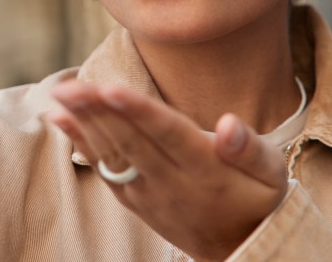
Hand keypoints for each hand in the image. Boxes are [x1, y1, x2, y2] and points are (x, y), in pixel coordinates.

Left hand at [50, 81, 287, 261]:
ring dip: (83, 124)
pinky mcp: (133, 200)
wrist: (240, 250)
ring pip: (112, 156)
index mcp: (207, 172)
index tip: (110, 88)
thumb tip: (229, 124)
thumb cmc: (258, 199)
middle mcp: (173, 184)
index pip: (168, 135)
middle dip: (98, 112)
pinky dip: (81, 143)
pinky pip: (103, 170)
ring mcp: (149, 195)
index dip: (139, 112)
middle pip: (131, 143)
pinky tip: (60, 117)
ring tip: (61, 94)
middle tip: (69, 87)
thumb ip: (250, 148)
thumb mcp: (271, 175)